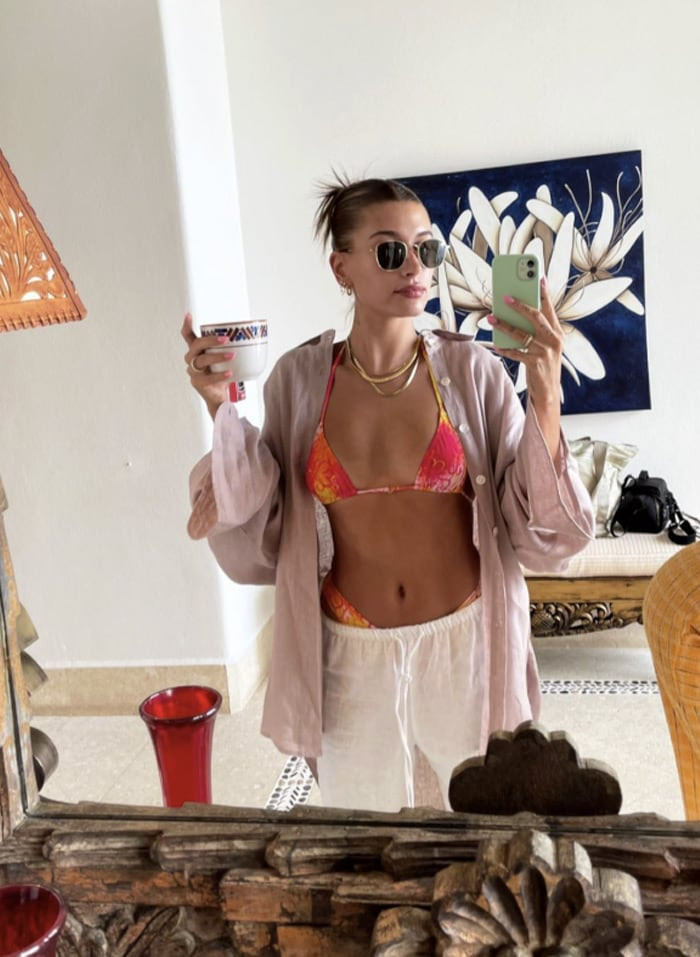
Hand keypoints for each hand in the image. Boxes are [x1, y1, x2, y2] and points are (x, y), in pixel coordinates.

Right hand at [181, 313, 233, 418]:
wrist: (220, 397)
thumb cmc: (223, 375)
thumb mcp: (227, 360)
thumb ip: (232, 349)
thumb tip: (256, 337)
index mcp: (197, 351)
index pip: (188, 336)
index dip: (187, 325)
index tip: (189, 314)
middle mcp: (192, 359)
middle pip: (196, 345)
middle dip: (210, 340)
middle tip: (226, 339)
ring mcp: (193, 371)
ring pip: (201, 360)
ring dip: (217, 356)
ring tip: (232, 356)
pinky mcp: (198, 383)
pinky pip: (208, 378)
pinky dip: (219, 375)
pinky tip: (230, 374)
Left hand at [488, 277, 562, 456]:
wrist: (549, 392)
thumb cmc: (544, 365)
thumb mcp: (545, 346)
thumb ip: (536, 331)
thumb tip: (516, 315)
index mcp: (557, 334)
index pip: (550, 309)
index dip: (544, 293)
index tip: (539, 278)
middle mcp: (554, 340)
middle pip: (535, 316)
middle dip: (519, 304)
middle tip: (504, 296)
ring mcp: (545, 352)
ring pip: (520, 333)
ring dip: (504, 325)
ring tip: (491, 318)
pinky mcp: (535, 363)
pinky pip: (515, 352)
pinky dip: (504, 348)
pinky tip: (494, 343)